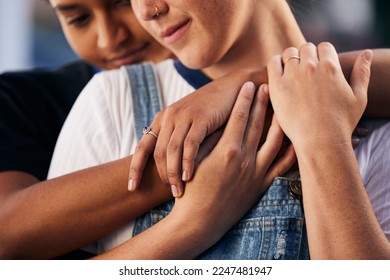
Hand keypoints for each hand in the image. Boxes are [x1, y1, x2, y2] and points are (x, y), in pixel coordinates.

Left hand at [129, 68, 267, 195]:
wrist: (232, 90)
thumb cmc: (211, 113)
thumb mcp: (189, 125)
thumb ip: (177, 141)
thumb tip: (169, 168)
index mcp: (162, 119)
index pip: (143, 147)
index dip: (135, 168)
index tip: (131, 187)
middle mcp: (169, 117)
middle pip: (157, 153)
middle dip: (162, 176)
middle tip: (170, 193)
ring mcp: (184, 116)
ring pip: (171, 151)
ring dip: (174, 174)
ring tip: (178, 192)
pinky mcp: (200, 118)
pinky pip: (189, 145)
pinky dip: (188, 163)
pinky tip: (189, 177)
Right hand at [170, 82, 295, 237]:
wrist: (199, 221)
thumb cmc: (191, 191)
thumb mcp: (195, 162)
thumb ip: (209, 141)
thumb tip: (221, 122)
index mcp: (227, 150)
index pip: (239, 117)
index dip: (245, 99)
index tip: (250, 84)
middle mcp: (245, 158)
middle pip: (257, 124)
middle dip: (263, 102)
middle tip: (268, 85)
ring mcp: (256, 172)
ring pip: (274, 141)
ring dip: (279, 121)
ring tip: (284, 106)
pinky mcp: (261, 185)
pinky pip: (281, 166)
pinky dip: (291, 152)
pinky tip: (297, 140)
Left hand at [267, 42, 371, 151]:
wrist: (320, 140)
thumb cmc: (341, 122)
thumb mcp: (359, 97)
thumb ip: (362, 73)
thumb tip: (367, 53)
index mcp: (331, 67)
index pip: (324, 47)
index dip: (322, 55)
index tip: (319, 66)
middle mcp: (312, 67)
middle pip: (306, 48)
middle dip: (307, 56)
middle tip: (305, 71)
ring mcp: (293, 75)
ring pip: (289, 53)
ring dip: (291, 59)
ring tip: (292, 72)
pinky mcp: (277, 85)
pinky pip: (273, 63)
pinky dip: (276, 63)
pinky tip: (279, 73)